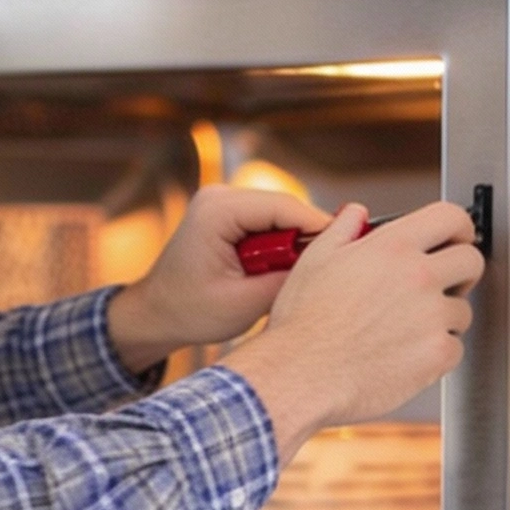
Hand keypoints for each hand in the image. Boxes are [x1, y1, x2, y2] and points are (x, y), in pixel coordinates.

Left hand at [105, 187, 331, 374]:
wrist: (156, 312)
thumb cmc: (190, 311)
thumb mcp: (244, 303)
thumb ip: (287, 279)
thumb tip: (329, 263)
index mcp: (217, 212)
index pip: (286, 208)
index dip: (322, 228)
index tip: (353, 249)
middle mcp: (220, 196)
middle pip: (287, 208)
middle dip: (307, 239)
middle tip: (328, 271)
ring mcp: (224, 201)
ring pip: (282, 215)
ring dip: (292, 245)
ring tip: (297, 276)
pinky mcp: (230, 212)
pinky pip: (270, 222)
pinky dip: (279, 245)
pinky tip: (279, 270)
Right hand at [222, 200, 483, 459]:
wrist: (301, 373)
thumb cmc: (303, 323)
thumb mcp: (314, 261)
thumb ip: (342, 230)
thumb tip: (355, 214)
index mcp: (392, 248)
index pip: (451, 218)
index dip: (459, 228)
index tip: (455, 240)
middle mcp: (418, 277)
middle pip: (472, 261)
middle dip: (460, 272)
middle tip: (442, 285)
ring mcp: (432, 316)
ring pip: (462, 310)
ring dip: (443, 318)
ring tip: (406, 329)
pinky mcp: (437, 354)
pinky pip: (455, 348)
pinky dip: (436, 353)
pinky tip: (405, 354)